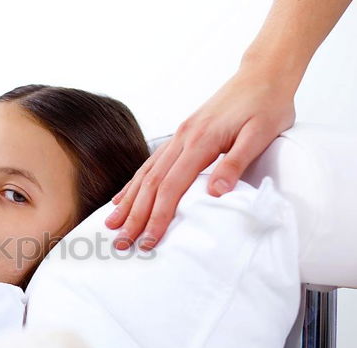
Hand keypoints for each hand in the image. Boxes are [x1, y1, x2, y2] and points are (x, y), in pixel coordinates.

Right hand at [104, 66, 296, 250]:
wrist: (263, 73)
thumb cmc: (267, 104)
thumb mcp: (261, 134)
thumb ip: (235, 163)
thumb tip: (216, 193)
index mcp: (200, 141)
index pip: (171, 187)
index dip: (158, 217)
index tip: (149, 241)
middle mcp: (182, 139)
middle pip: (151, 184)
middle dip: (135, 216)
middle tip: (121, 242)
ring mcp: (178, 137)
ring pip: (145, 174)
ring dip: (128, 202)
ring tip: (112, 224)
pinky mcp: (181, 136)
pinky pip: (151, 164)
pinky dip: (134, 183)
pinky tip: (124, 197)